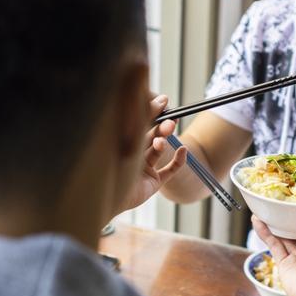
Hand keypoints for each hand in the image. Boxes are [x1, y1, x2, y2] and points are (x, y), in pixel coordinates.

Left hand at [118, 94, 187, 212]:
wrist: (111, 197)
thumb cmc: (113, 162)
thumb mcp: (129, 134)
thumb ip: (144, 115)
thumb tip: (162, 98)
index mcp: (120, 142)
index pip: (138, 123)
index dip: (153, 112)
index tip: (165, 102)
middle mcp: (131, 155)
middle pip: (150, 136)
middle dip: (161, 127)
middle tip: (171, 123)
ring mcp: (143, 169)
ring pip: (158, 150)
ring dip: (163, 142)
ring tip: (161, 142)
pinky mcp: (153, 182)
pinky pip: (169, 170)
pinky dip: (179, 160)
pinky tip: (183, 151)